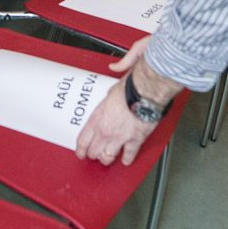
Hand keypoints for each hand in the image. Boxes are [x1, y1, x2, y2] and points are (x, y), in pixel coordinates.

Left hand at [74, 39, 180, 166]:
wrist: (147, 91)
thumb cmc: (131, 86)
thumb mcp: (112, 84)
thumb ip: (111, 85)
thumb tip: (114, 68)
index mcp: (98, 118)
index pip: (83, 139)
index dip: (81, 149)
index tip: (80, 152)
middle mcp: (106, 130)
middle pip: (94, 151)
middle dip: (93, 154)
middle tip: (94, 154)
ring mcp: (120, 137)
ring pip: (108, 157)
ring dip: (107, 159)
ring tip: (107, 159)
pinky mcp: (135, 140)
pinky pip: (129, 154)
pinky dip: (128, 159)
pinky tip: (126, 160)